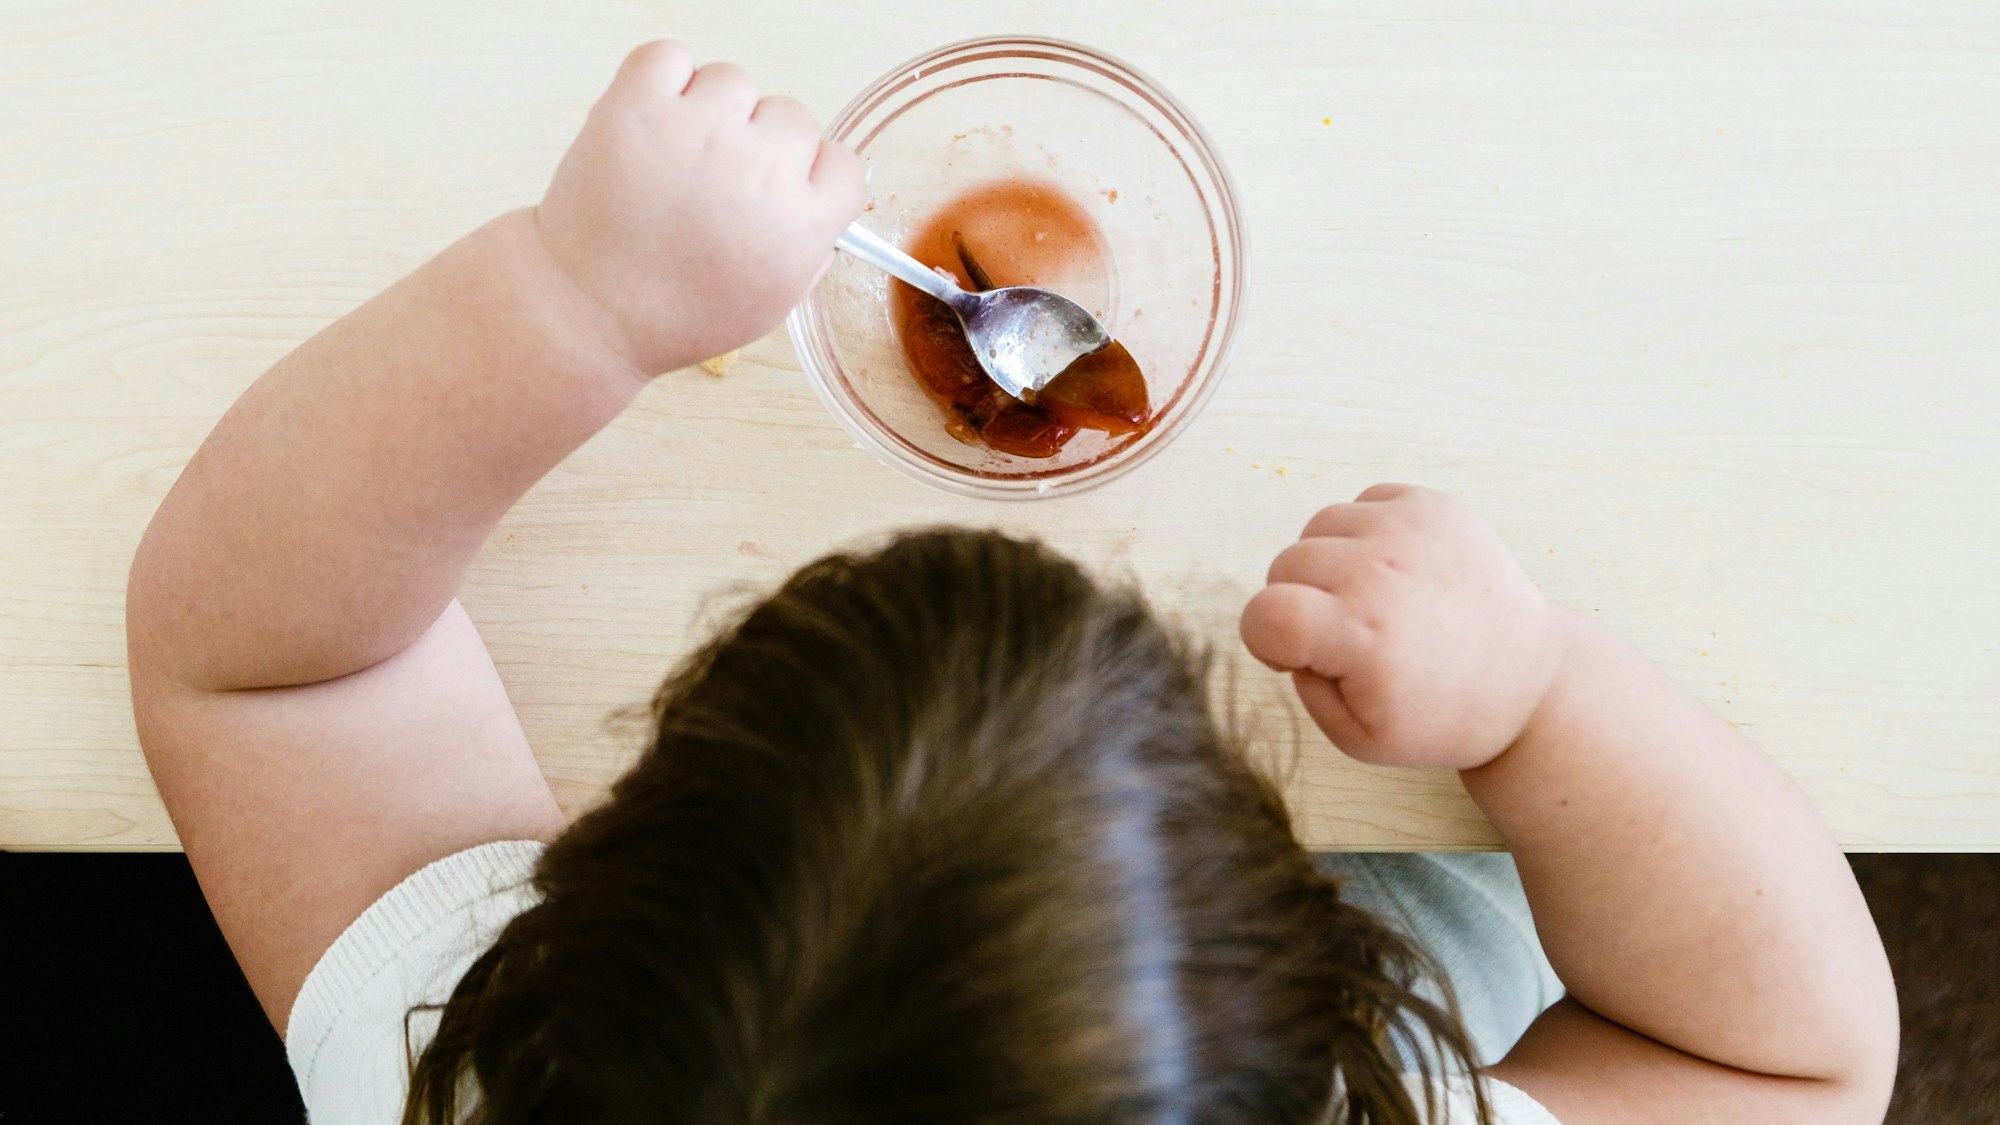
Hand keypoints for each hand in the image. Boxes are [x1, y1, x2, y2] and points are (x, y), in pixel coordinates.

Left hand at [534, 41, 866, 374]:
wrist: (589, 312)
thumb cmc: (676, 314)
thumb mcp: (770, 305)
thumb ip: (809, 249)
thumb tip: (823, 202)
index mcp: (801, 225)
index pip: (843, 164)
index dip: (811, 175)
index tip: (783, 188)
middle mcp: (759, 170)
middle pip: (792, 116)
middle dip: (760, 143)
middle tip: (718, 181)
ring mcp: (699, 131)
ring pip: (734, 81)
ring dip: (712, 108)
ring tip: (677, 156)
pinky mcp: (639, 105)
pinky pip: (672, 56)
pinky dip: (664, 79)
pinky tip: (654, 122)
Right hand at [1239, 484, 1571, 769]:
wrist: (1528, 680)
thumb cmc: (1440, 716)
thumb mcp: (1358, 738)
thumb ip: (1303, 684)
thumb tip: (1287, 631)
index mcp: (1363, 638)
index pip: (1264, 613)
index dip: (1263, 639)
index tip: (1292, 655)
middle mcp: (1383, 572)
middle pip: (1284, 565)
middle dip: (1296, 602)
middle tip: (1343, 635)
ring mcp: (1411, 530)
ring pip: (1317, 527)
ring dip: (1328, 564)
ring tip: (1370, 599)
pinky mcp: (1433, 506)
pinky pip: (1360, 504)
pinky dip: (1363, 535)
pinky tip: (1394, 572)